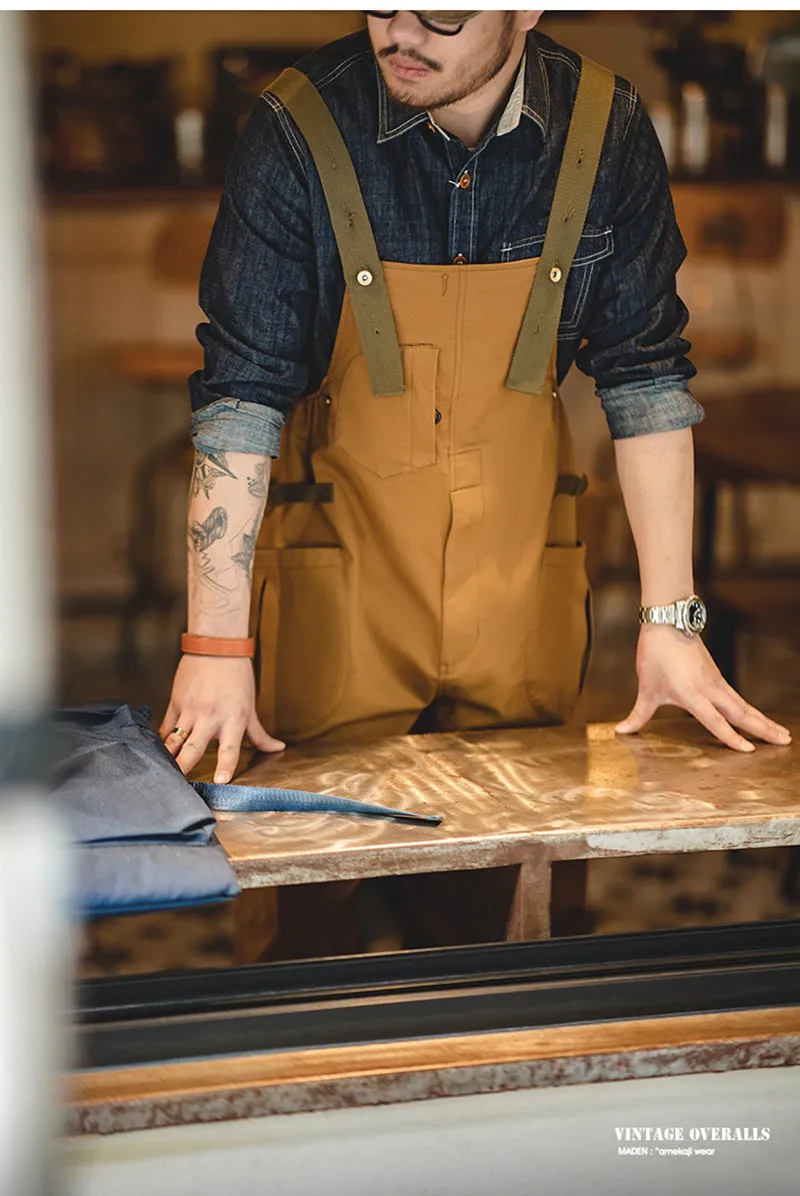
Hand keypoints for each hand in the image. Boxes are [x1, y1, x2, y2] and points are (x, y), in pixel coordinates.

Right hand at [159, 654, 284, 781]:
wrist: (216, 647)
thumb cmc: (237, 676)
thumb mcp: (250, 707)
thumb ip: (259, 734)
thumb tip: (277, 748)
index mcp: (233, 719)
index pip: (230, 748)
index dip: (225, 766)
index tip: (221, 781)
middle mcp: (210, 717)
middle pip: (193, 748)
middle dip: (184, 767)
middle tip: (178, 783)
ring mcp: (190, 710)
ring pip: (174, 740)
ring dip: (168, 757)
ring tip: (163, 771)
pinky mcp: (175, 702)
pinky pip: (165, 727)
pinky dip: (161, 741)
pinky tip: (158, 752)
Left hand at [615, 625, 791, 751]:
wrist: (668, 622)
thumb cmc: (655, 653)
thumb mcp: (646, 687)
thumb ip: (638, 714)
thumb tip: (622, 731)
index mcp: (692, 694)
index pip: (715, 721)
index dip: (730, 737)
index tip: (748, 750)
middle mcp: (710, 689)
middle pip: (741, 713)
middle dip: (763, 729)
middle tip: (785, 741)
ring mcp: (716, 682)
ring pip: (744, 705)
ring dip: (763, 720)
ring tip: (782, 734)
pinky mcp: (717, 677)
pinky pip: (738, 697)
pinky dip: (751, 710)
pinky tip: (758, 718)